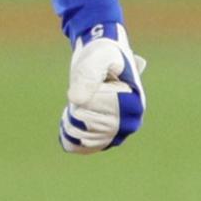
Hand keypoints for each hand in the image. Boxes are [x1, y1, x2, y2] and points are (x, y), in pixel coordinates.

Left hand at [59, 23, 145, 153]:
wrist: (101, 59)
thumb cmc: (102, 54)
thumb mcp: (97, 58)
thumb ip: (88, 75)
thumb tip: (76, 99)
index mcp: (133, 105)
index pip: (91, 106)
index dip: (86, 91)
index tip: (101, 80)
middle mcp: (129, 123)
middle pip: (84, 123)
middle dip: (78, 105)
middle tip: (89, 90)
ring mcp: (116, 135)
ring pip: (78, 136)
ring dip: (72, 117)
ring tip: (83, 101)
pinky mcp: (101, 140)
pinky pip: (76, 146)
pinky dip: (67, 134)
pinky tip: (72, 118)